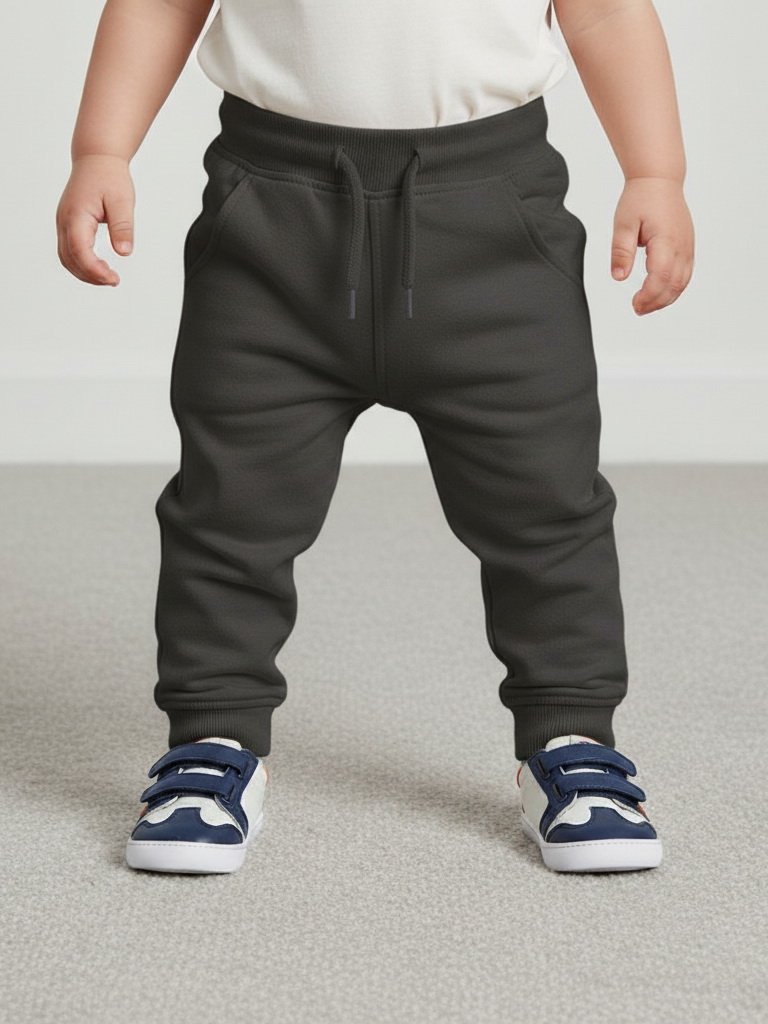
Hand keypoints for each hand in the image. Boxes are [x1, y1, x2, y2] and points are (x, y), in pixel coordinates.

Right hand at [55, 154, 134, 285]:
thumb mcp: (122, 201)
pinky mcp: (67, 225)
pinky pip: (68, 251)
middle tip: (114, 280)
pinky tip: (99, 267)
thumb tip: (124, 252)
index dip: (95, 270)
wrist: (96, 159)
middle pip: (70, 259)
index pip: (80, 251)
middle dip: (90, 276)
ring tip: (108, 277)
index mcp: (76, 214)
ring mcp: (63, 223)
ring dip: (85, 273)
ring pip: (66, 258)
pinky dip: (82, 264)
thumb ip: (122, 227)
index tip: (113, 278)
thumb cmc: (109, 176)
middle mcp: (65, 220)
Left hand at [611, 176, 693, 314]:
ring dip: (666, 298)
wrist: (659, 180)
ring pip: (683, 282)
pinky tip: (659, 293)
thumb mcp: (623, 224)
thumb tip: (619, 277)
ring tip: (646, 305)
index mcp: (666, 240)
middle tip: (638, 309)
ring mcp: (688, 246)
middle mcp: (682, 245)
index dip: (648, 296)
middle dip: (656, 302)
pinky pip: (685, 274)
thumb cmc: (641, 198)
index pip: (661, 278)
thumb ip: (621, 252)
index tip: (634, 304)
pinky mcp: (688, 246)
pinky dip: (674, 288)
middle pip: (674, 285)